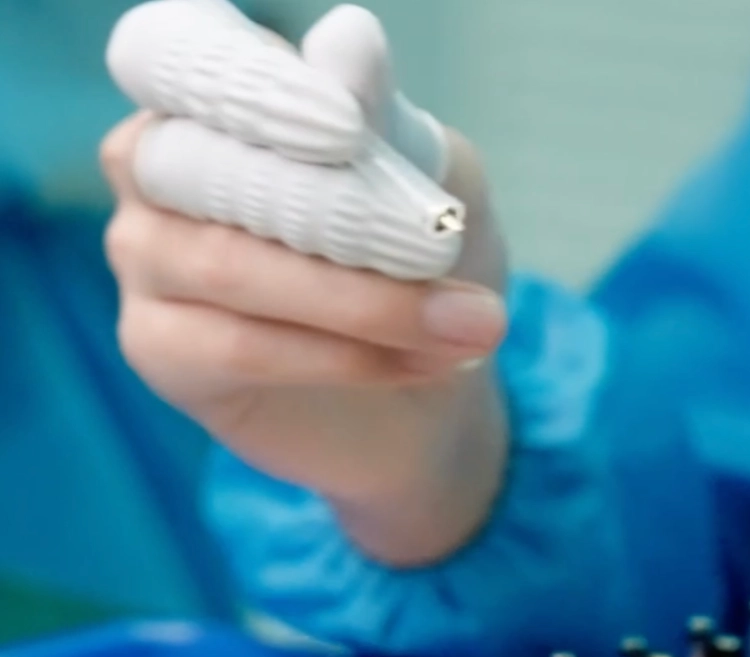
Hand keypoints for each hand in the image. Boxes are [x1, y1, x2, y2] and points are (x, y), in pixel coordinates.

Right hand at [101, 2, 508, 565]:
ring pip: (231, 264)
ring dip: (367, 300)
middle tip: (442, 249)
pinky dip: (347, 355)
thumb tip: (347, 40)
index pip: (180, 54)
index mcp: (213, 90)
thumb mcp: (431, 176)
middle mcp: (155, 158)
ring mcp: (144, 252)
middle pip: (204, 164)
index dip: (250, 86)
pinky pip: (242, 346)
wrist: (434, 388)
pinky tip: (420, 362)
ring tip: (470, 323)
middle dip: (339, 213)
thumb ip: (384, 119)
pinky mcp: (159, 345)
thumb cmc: (421, 258)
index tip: (346, 129)